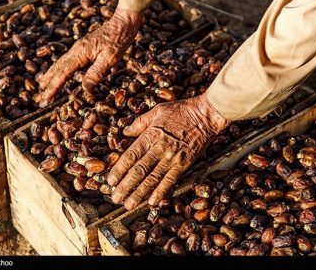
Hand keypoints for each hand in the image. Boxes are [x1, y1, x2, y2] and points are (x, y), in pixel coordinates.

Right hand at [38, 7, 142, 105]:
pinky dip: (59, 67)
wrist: (123, 22)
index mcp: (81, 53)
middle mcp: (77, 49)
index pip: (64, 73)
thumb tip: (85, 90)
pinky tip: (58, 71)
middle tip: (41, 96)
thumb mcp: (110, 58)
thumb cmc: (119, 40)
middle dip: (48, 81)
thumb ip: (96, 73)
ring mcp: (79, 47)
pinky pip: (67, 59)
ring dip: (51, 74)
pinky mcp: (83, 46)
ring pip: (61, 62)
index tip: (46, 97)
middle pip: (58, 67)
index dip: (54, 86)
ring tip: (43, 84)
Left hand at [108, 93, 227, 209]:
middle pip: (139, 171)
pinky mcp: (184, 164)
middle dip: (126, 186)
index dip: (119, 170)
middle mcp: (160, 148)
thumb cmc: (181, 111)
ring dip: (139, 193)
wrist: (205, 115)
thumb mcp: (157, 111)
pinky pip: (170, 180)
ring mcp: (172, 158)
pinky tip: (152, 202)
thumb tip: (125, 132)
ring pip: (152, 179)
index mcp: (151, 135)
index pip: (131, 156)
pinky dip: (161, 192)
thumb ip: (139, 123)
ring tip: (129, 205)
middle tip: (116, 198)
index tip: (110, 180)